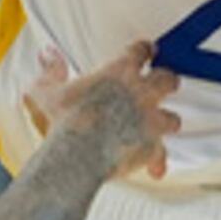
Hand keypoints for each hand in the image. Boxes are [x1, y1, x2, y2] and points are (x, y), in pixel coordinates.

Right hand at [22, 39, 178, 180]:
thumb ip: (50, 71)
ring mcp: (150, 120)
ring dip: (168, 120)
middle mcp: (141, 92)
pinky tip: (155, 170)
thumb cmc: (64, 120)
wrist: (78, 153)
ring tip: (164, 123)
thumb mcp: (48, 90)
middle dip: (166, 80)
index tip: (146, 50)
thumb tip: (48, 55)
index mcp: (118, 72)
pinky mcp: (151, 147)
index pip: (140, 51)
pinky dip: (157, 162)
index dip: (144, 49)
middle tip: (164, 81)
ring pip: (172, 118)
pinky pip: (161, 155)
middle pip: (166, 79)